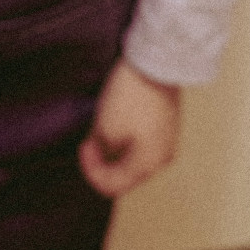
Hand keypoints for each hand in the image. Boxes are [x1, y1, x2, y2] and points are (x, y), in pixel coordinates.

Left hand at [79, 61, 181, 198]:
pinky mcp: (165, 126)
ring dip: (112, 151)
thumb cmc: (132, 95)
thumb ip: (101, 151)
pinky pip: (142, 144)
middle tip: (88, 142)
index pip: (113, 185)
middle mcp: (161, 158)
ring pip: (133, 159)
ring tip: (99, 131)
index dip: (91, 170)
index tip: (83, 147)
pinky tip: (115, 123)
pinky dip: (125, 140)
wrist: (156, 63)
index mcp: (148, 165)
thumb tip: (101, 155)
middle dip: (102, 162)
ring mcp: (166, 142)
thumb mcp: (107, 128)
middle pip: (125, 175)